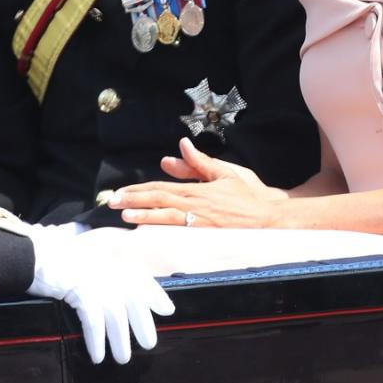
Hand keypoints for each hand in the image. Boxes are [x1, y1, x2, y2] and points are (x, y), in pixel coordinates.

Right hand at [26, 223, 174, 363]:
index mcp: (113, 260)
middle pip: (134, 300)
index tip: (168, 310)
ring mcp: (96, 280)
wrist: (37, 253)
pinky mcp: (81, 292)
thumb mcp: (91, 258)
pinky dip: (97, 341)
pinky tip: (97, 355)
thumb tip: (124, 293)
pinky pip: (94, 322)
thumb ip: (108, 270)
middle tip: (149, 344)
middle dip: (143, 324)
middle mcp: (110, 269)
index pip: (141, 278)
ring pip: (117, 317)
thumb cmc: (62, 259)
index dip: (156, 295)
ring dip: (121, 341)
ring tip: (123, 358)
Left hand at [110, 139, 286, 228]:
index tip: (121, 191)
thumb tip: (180, 146)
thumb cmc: (249, 194)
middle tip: (112, 202)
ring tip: (124, 215)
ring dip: (143, 216)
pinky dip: (161, 232)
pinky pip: (178, 234)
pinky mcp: (206, 236)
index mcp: (198, 188)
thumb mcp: (225, 172)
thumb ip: (200, 162)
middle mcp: (196, 205)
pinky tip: (148, 234)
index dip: (140, 189)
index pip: (162, 187)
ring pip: (165, 218)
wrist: (270, 217)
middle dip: (134, 201)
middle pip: (159, 201)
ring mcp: (200, 223)